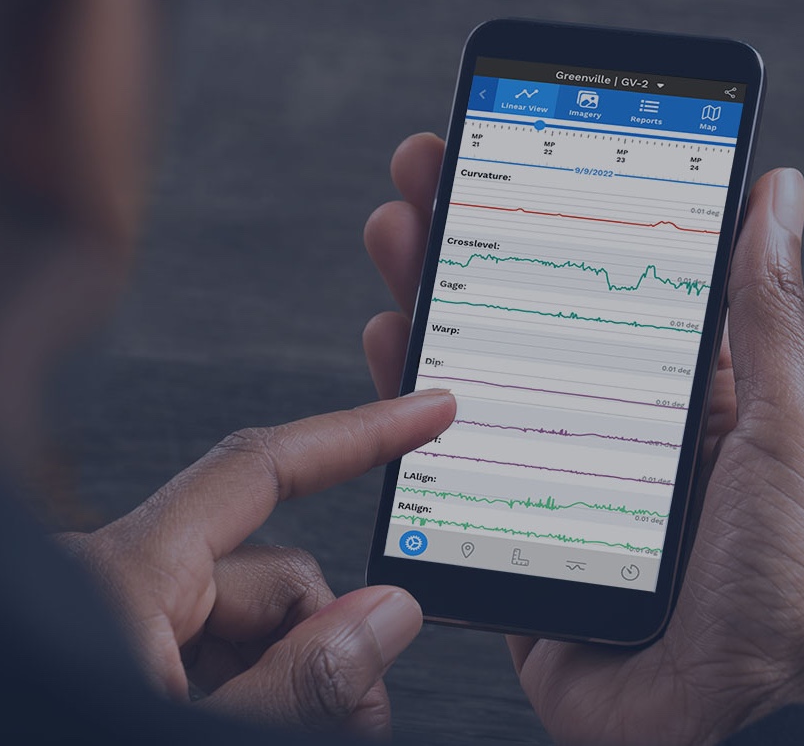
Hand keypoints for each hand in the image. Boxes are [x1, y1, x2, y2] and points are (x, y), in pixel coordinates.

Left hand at [58, 390, 454, 737]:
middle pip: (270, 575)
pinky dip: (257, 691)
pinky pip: (219, 654)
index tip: (419, 415)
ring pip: (251, 623)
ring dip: (296, 679)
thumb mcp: (196, 736)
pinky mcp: (124, 660)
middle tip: (360, 716)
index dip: (353, 436)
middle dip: (326, 641)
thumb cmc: (59, 743)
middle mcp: (120, 587)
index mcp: (123, 578)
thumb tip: (385, 617)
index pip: (258, 472)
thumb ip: (298, 683)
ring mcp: (121, 627)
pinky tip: (264, 725)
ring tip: (313, 731)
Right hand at [364, 134, 803, 744]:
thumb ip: (767, 313)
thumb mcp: (790, 427)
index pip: (606, 279)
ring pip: (475, 381)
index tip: (511, 150)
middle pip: (525, 317)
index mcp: (682, 394)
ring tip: (396, 244)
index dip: (556, 211)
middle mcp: (611, 430)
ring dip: (430, 306)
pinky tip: (388, 355)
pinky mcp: (508, 541)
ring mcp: (554, 482)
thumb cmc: (785, 586)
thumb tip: (775, 194)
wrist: (733, 725)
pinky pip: (447, 471)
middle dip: (472, 241)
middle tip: (430, 177)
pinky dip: (409, 412)